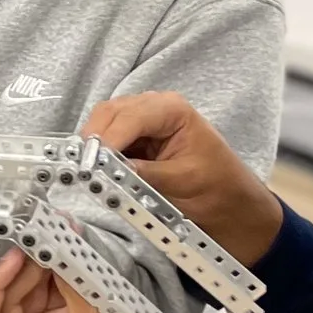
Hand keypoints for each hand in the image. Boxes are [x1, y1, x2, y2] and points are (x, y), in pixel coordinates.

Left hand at [0, 250, 191, 312]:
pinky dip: (56, 280)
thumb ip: (73, 287)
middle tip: (44, 243)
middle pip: (6, 300)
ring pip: (26, 295)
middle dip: (25, 270)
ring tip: (58, 246)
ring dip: (42, 271)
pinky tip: (66, 262)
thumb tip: (58, 253)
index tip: (14, 257)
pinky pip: (45, 298)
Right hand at [81, 92, 283, 266]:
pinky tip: (95, 173)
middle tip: (81, 171)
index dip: (106, 139)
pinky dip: (99, 156)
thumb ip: (146, 174)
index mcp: (172, 109)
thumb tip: (109, 171)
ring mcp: (141, 121)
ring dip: (93, 148)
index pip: (129, 117)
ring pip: (103, 126)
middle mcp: (153, 107)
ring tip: (87, 174)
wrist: (231, 204)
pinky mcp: (134, 139)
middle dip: (94, 141)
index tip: (89, 164)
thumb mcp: (183, 182)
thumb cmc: (217, 188)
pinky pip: (108, 141)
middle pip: (109, 114)